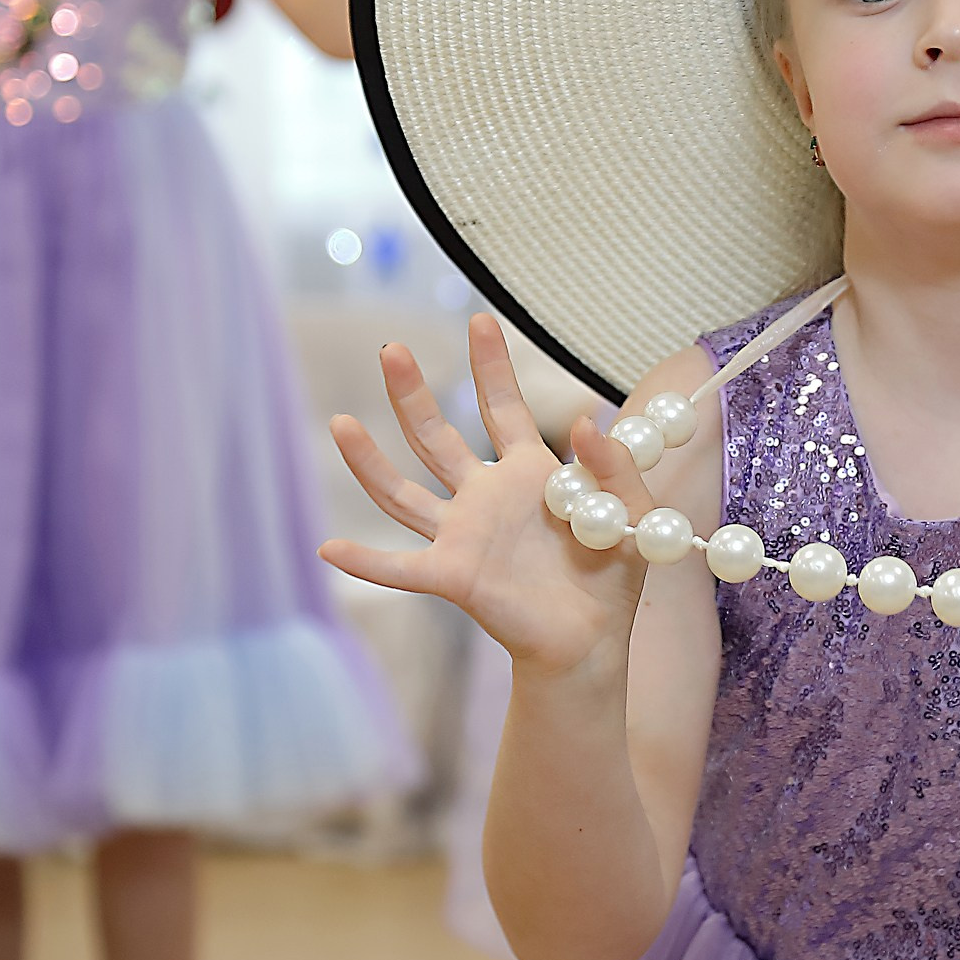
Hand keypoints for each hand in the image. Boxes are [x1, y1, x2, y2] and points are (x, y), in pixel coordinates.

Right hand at [321, 314, 655, 675]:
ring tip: (341, 422)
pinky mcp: (452, 577)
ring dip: (369, 461)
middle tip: (391, 348)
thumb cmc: (609, 574)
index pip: (503, 407)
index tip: (480, 319)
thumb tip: (587, 421)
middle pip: (436, 437)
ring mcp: (462, 536)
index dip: (491, 365)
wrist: (592, 640)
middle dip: (412, 393)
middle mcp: (484, 497)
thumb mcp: (631, 511)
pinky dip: (364, 561)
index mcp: (528, 473)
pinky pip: (400, 568)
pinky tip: (328, 548)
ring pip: (402, 494)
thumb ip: (614, 466)